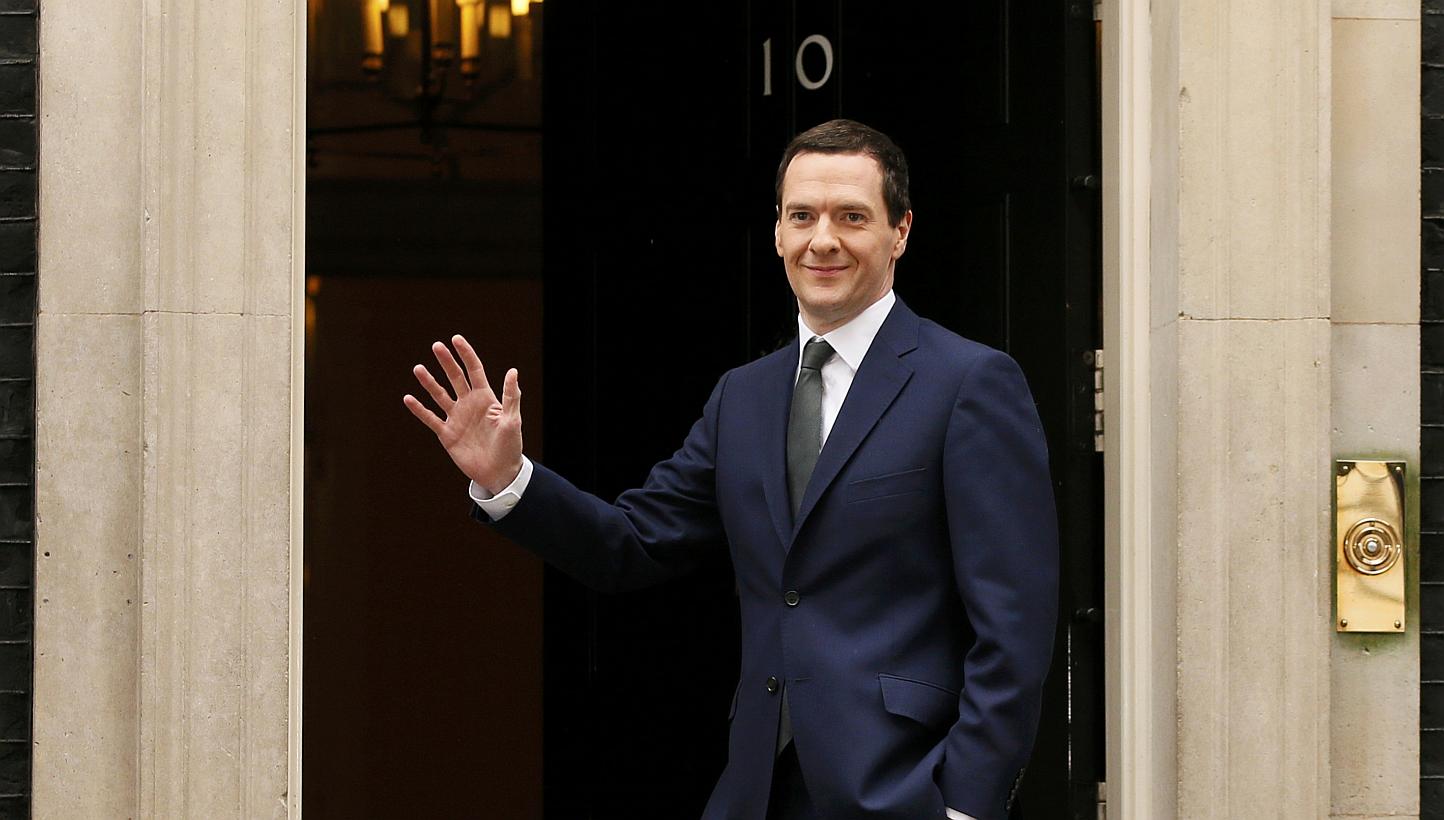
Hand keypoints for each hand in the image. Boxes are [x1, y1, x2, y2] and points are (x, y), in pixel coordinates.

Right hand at [403, 335, 523, 494]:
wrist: (499, 472)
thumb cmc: (510, 446)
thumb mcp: (512, 420)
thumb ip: (510, 397)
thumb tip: (513, 371)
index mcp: (485, 398)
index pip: (474, 370)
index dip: (466, 354)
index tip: (456, 339)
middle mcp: (469, 404)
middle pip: (455, 378)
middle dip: (446, 362)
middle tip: (436, 346)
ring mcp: (456, 418)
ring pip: (439, 395)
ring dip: (429, 382)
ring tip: (418, 368)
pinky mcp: (447, 434)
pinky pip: (430, 419)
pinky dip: (419, 409)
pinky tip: (408, 398)